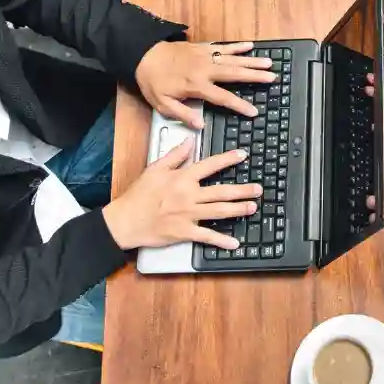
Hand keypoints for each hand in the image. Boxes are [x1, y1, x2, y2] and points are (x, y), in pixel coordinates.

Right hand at [102, 142, 260, 250]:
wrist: (125, 221)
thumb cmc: (139, 195)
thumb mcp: (155, 168)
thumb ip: (175, 155)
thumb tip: (190, 141)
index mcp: (182, 178)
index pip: (210, 165)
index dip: (228, 159)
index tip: (242, 155)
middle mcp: (189, 196)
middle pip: (221, 191)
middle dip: (242, 190)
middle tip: (258, 189)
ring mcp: (188, 215)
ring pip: (219, 211)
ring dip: (238, 209)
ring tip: (253, 207)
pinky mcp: (184, 233)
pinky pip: (207, 237)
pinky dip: (221, 241)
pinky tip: (234, 243)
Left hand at [135, 39, 276, 128]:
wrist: (144, 56)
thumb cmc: (153, 81)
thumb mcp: (162, 104)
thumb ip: (182, 115)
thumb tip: (199, 125)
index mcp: (196, 86)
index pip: (222, 98)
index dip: (239, 105)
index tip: (253, 111)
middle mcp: (204, 70)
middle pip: (234, 74)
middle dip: (255, 76)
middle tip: (272, 78)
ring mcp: (205, 57)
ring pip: (233, 59)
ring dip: (251, 61)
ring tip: (269, 63)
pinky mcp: (202, 48)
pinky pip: (223, 47)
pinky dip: (237, 46)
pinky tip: (250, 46)